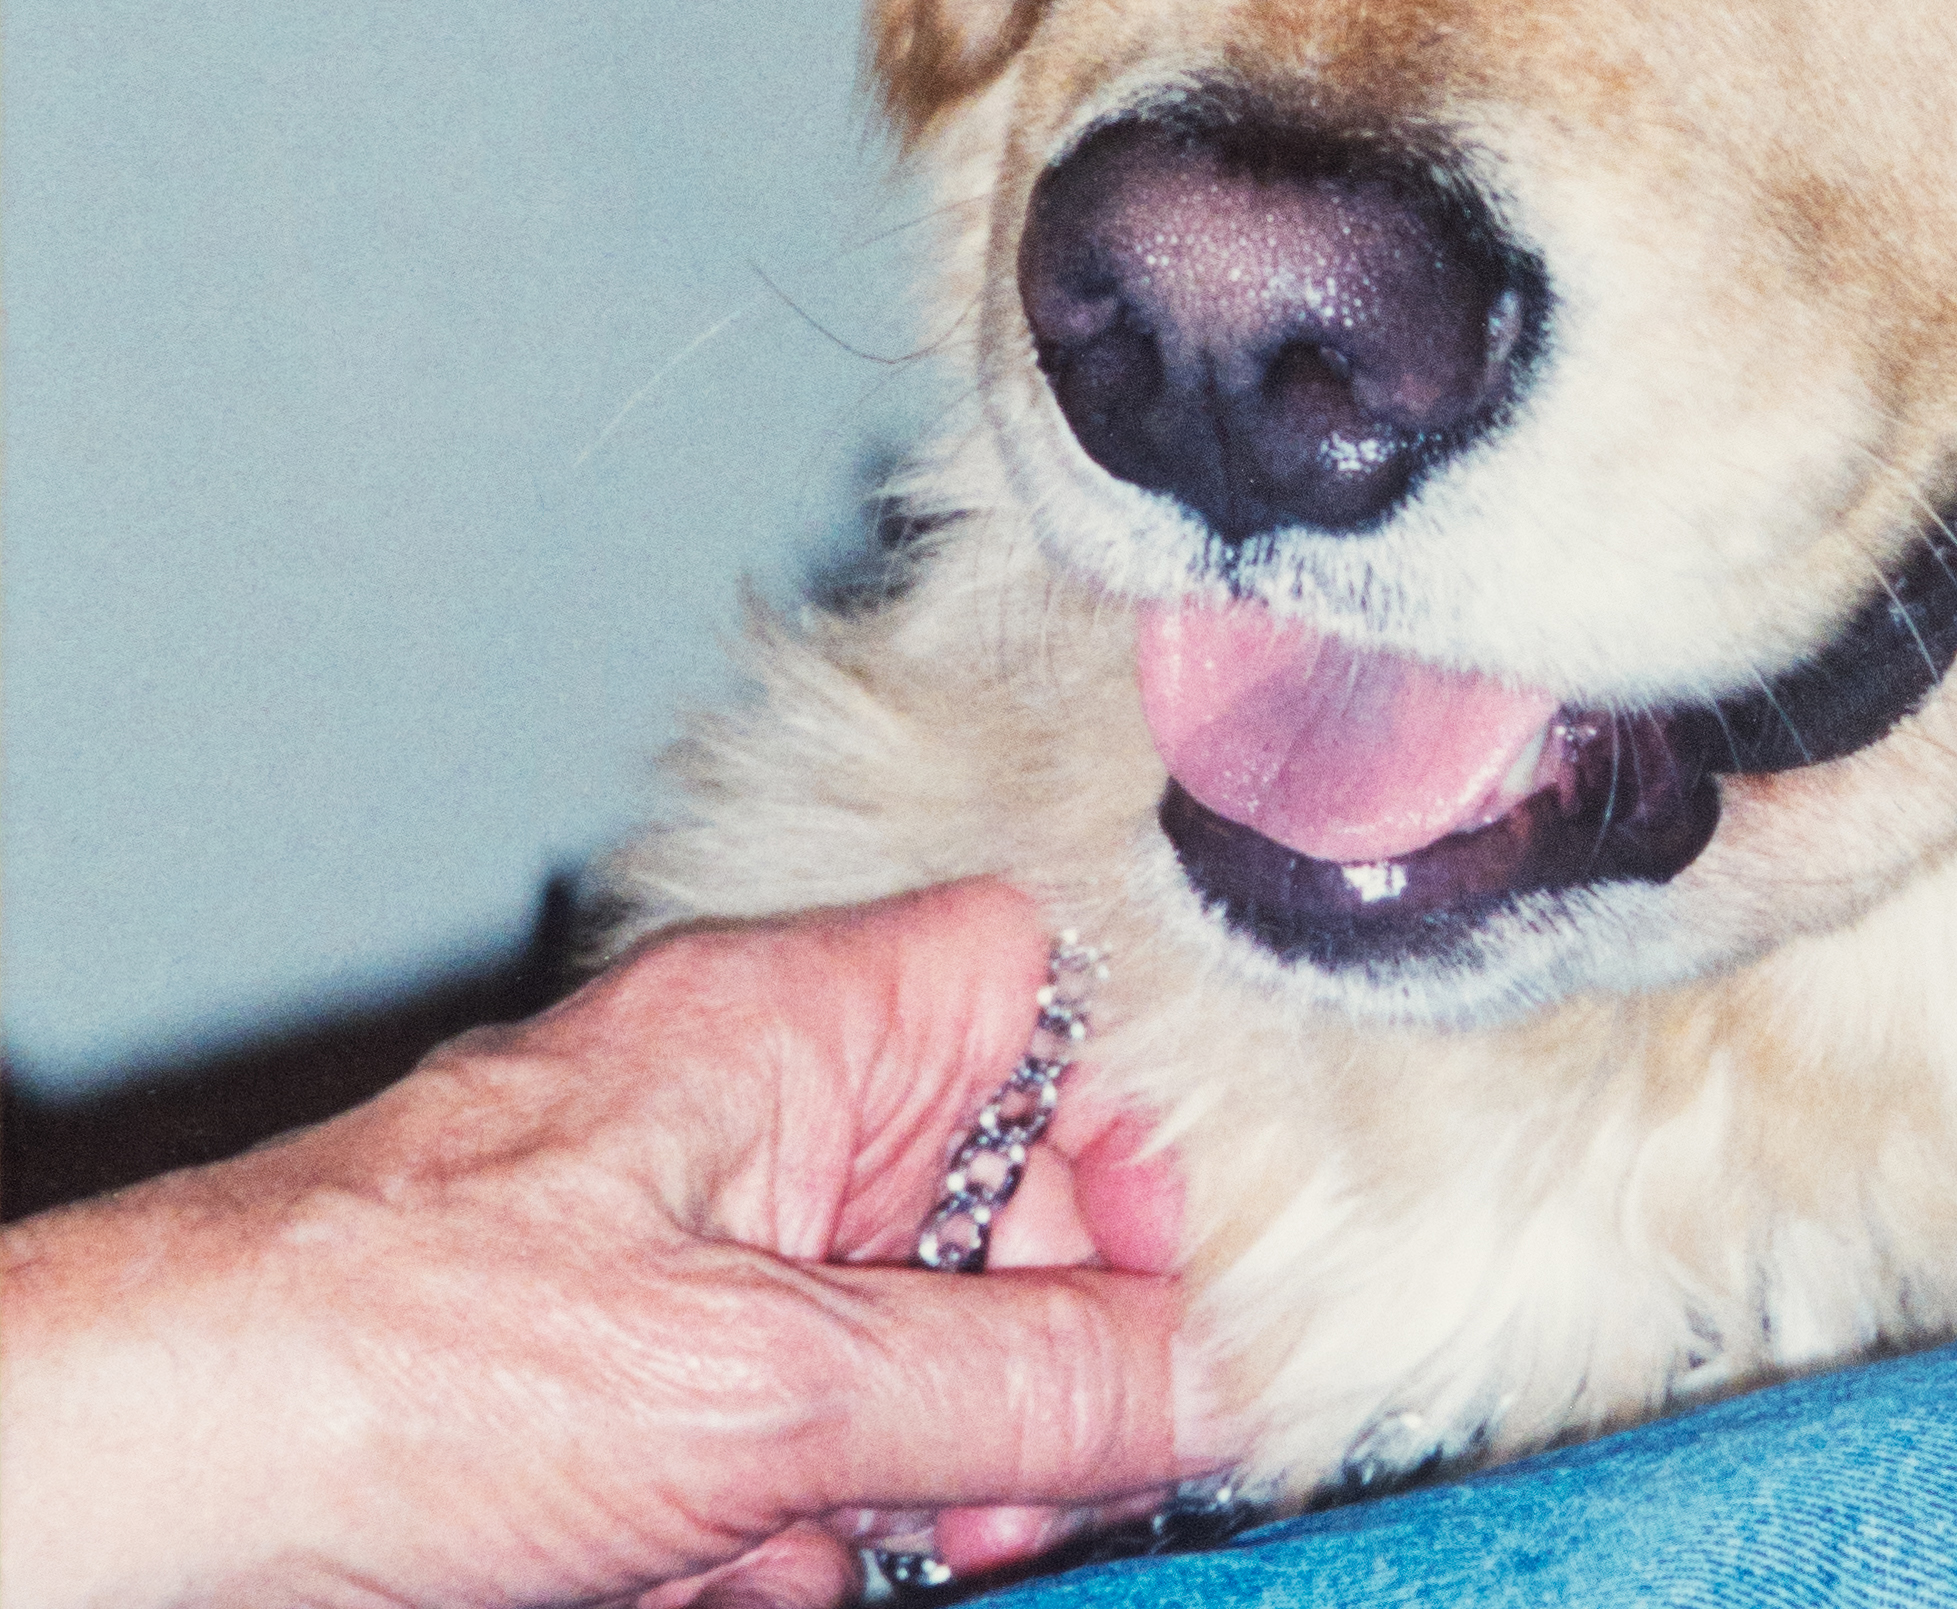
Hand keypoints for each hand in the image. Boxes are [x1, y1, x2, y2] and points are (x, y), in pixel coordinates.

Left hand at [0, 881, 1219, 1608]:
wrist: (141, 1489)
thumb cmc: (385, 1354)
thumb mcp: (762, 1389)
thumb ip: (1016, 1381)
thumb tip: (1214, 1374)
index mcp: (807, 1024)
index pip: (1056, 1004)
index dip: (1133, 1143)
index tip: (1170, 1308)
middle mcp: (765, 1110)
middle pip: (997, 1209)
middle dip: (1012, 1377)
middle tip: (1011, 1496)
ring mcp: (698, 1247)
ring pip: (900, 1352)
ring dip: (898, 1483)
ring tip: (828, 1550)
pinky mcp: (636, 1377)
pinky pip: (795, 1437)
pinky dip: (787, 1528)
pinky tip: (717, 1570)